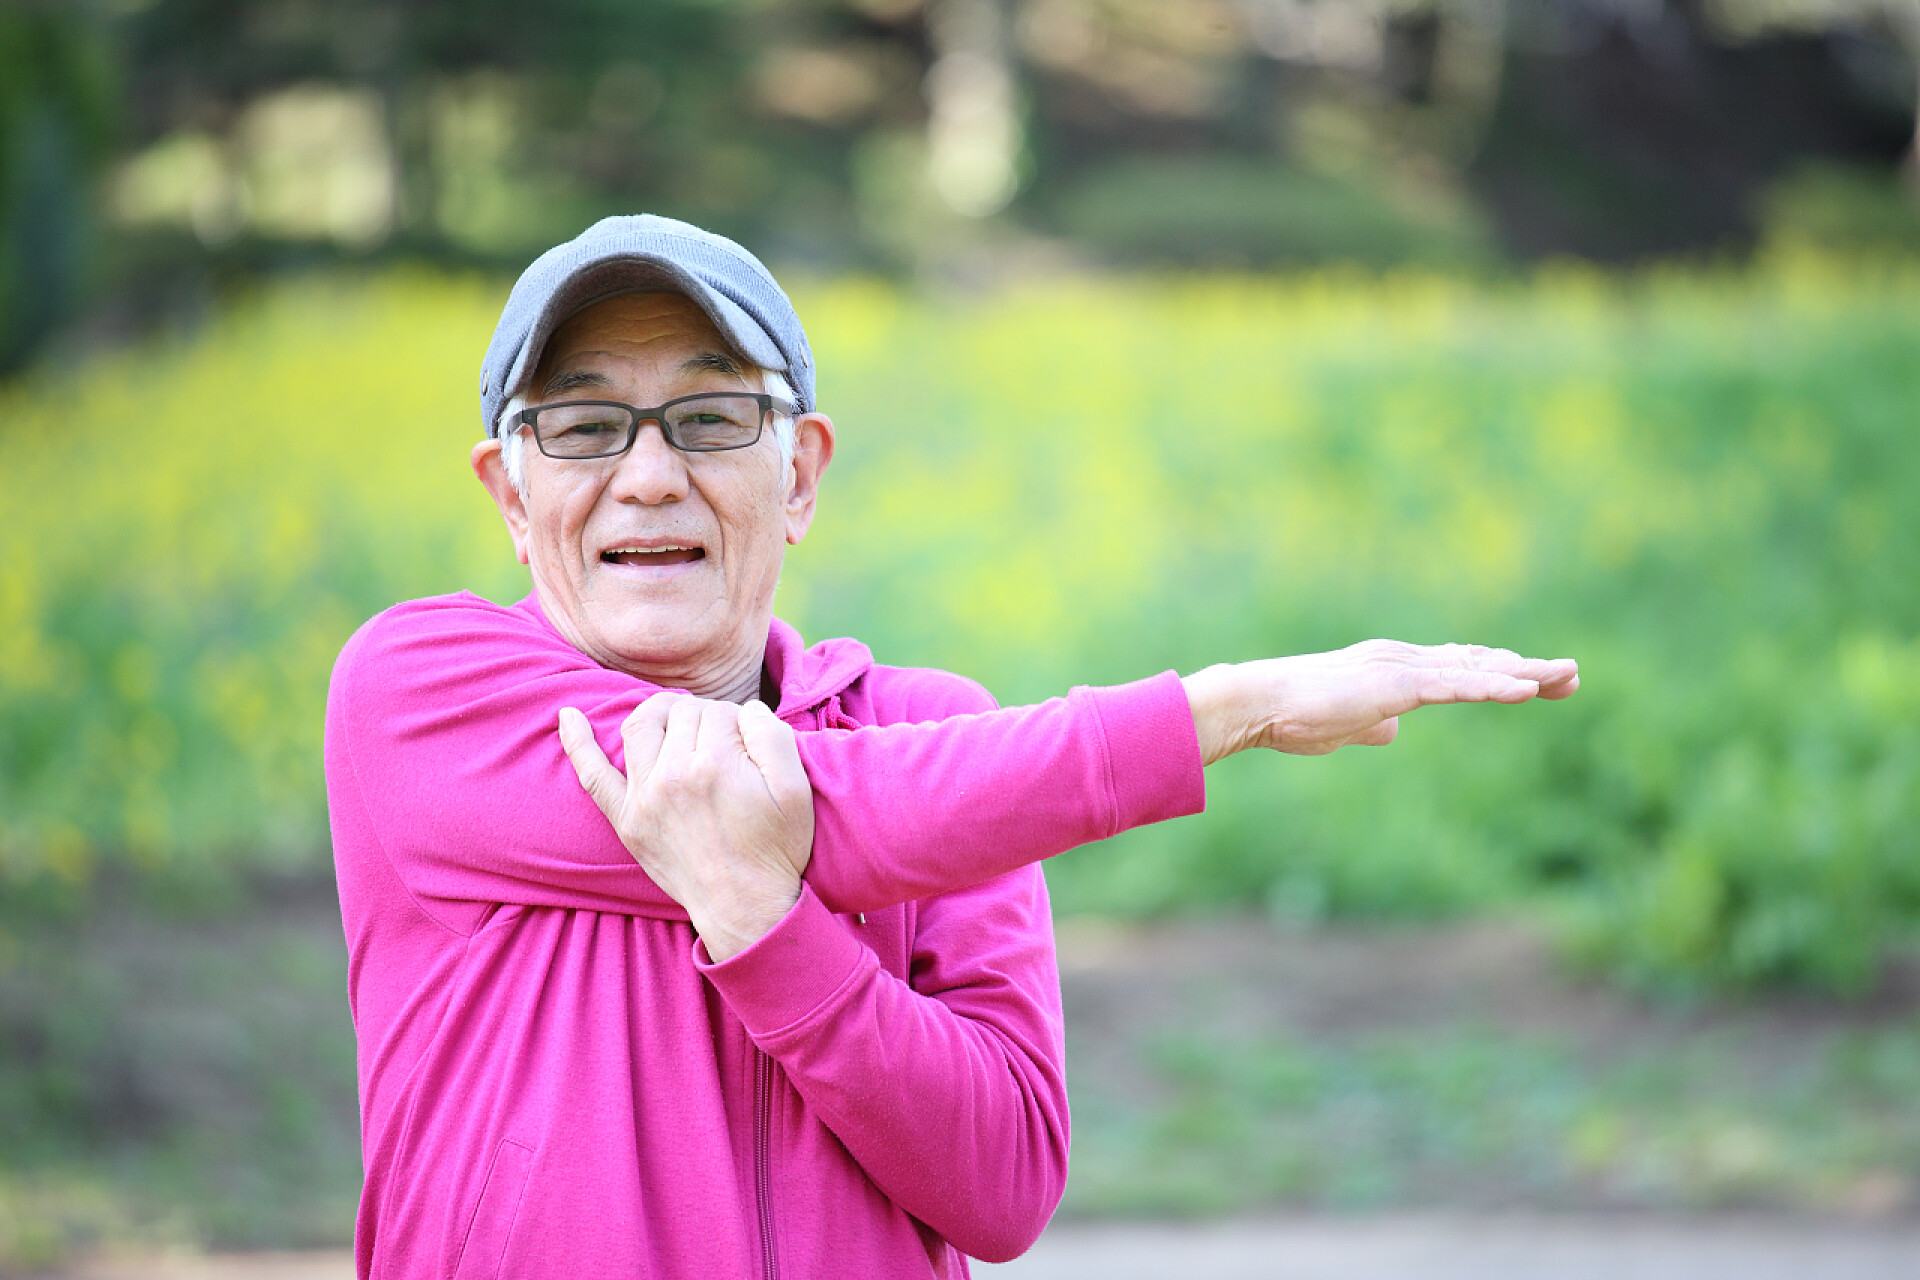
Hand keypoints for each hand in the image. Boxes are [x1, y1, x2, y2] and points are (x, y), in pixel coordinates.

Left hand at [557, 694, 814, 961]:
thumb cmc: (775, 847)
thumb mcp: (796, 788)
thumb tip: (744, 709)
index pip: (719, 710)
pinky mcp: (626, 820)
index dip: (739, 721)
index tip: (750, 746)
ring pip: (641, 725)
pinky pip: (593, 776)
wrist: (745, 907)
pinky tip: (568, 717)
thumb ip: (772, 734)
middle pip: (682, 713)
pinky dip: (577, 744)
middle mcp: (672, 776)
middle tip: (726, 745)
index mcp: (715, 763)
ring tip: (679, 722)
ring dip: (660, 713)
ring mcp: (644, 798)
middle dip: (706, 718)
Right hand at [1183, 640, 1578, 763]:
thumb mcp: (1344, 725)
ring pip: (1477, 670)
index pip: (1458, 667)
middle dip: (1528, 670)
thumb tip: (1392, 731)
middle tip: (1573, 676)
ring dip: (1526, 673)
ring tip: (1567, 676)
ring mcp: (1401, 668)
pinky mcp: (1396, 684)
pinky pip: (1457, 685)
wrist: (1258, 703)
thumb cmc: (1290, 716)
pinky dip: (1494, 685)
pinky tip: (1528, 689)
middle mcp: (1404, 659)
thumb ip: (1371, 724)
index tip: (1538, 682)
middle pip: (1479, 662)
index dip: (1500, 673)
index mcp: (1393, 668)